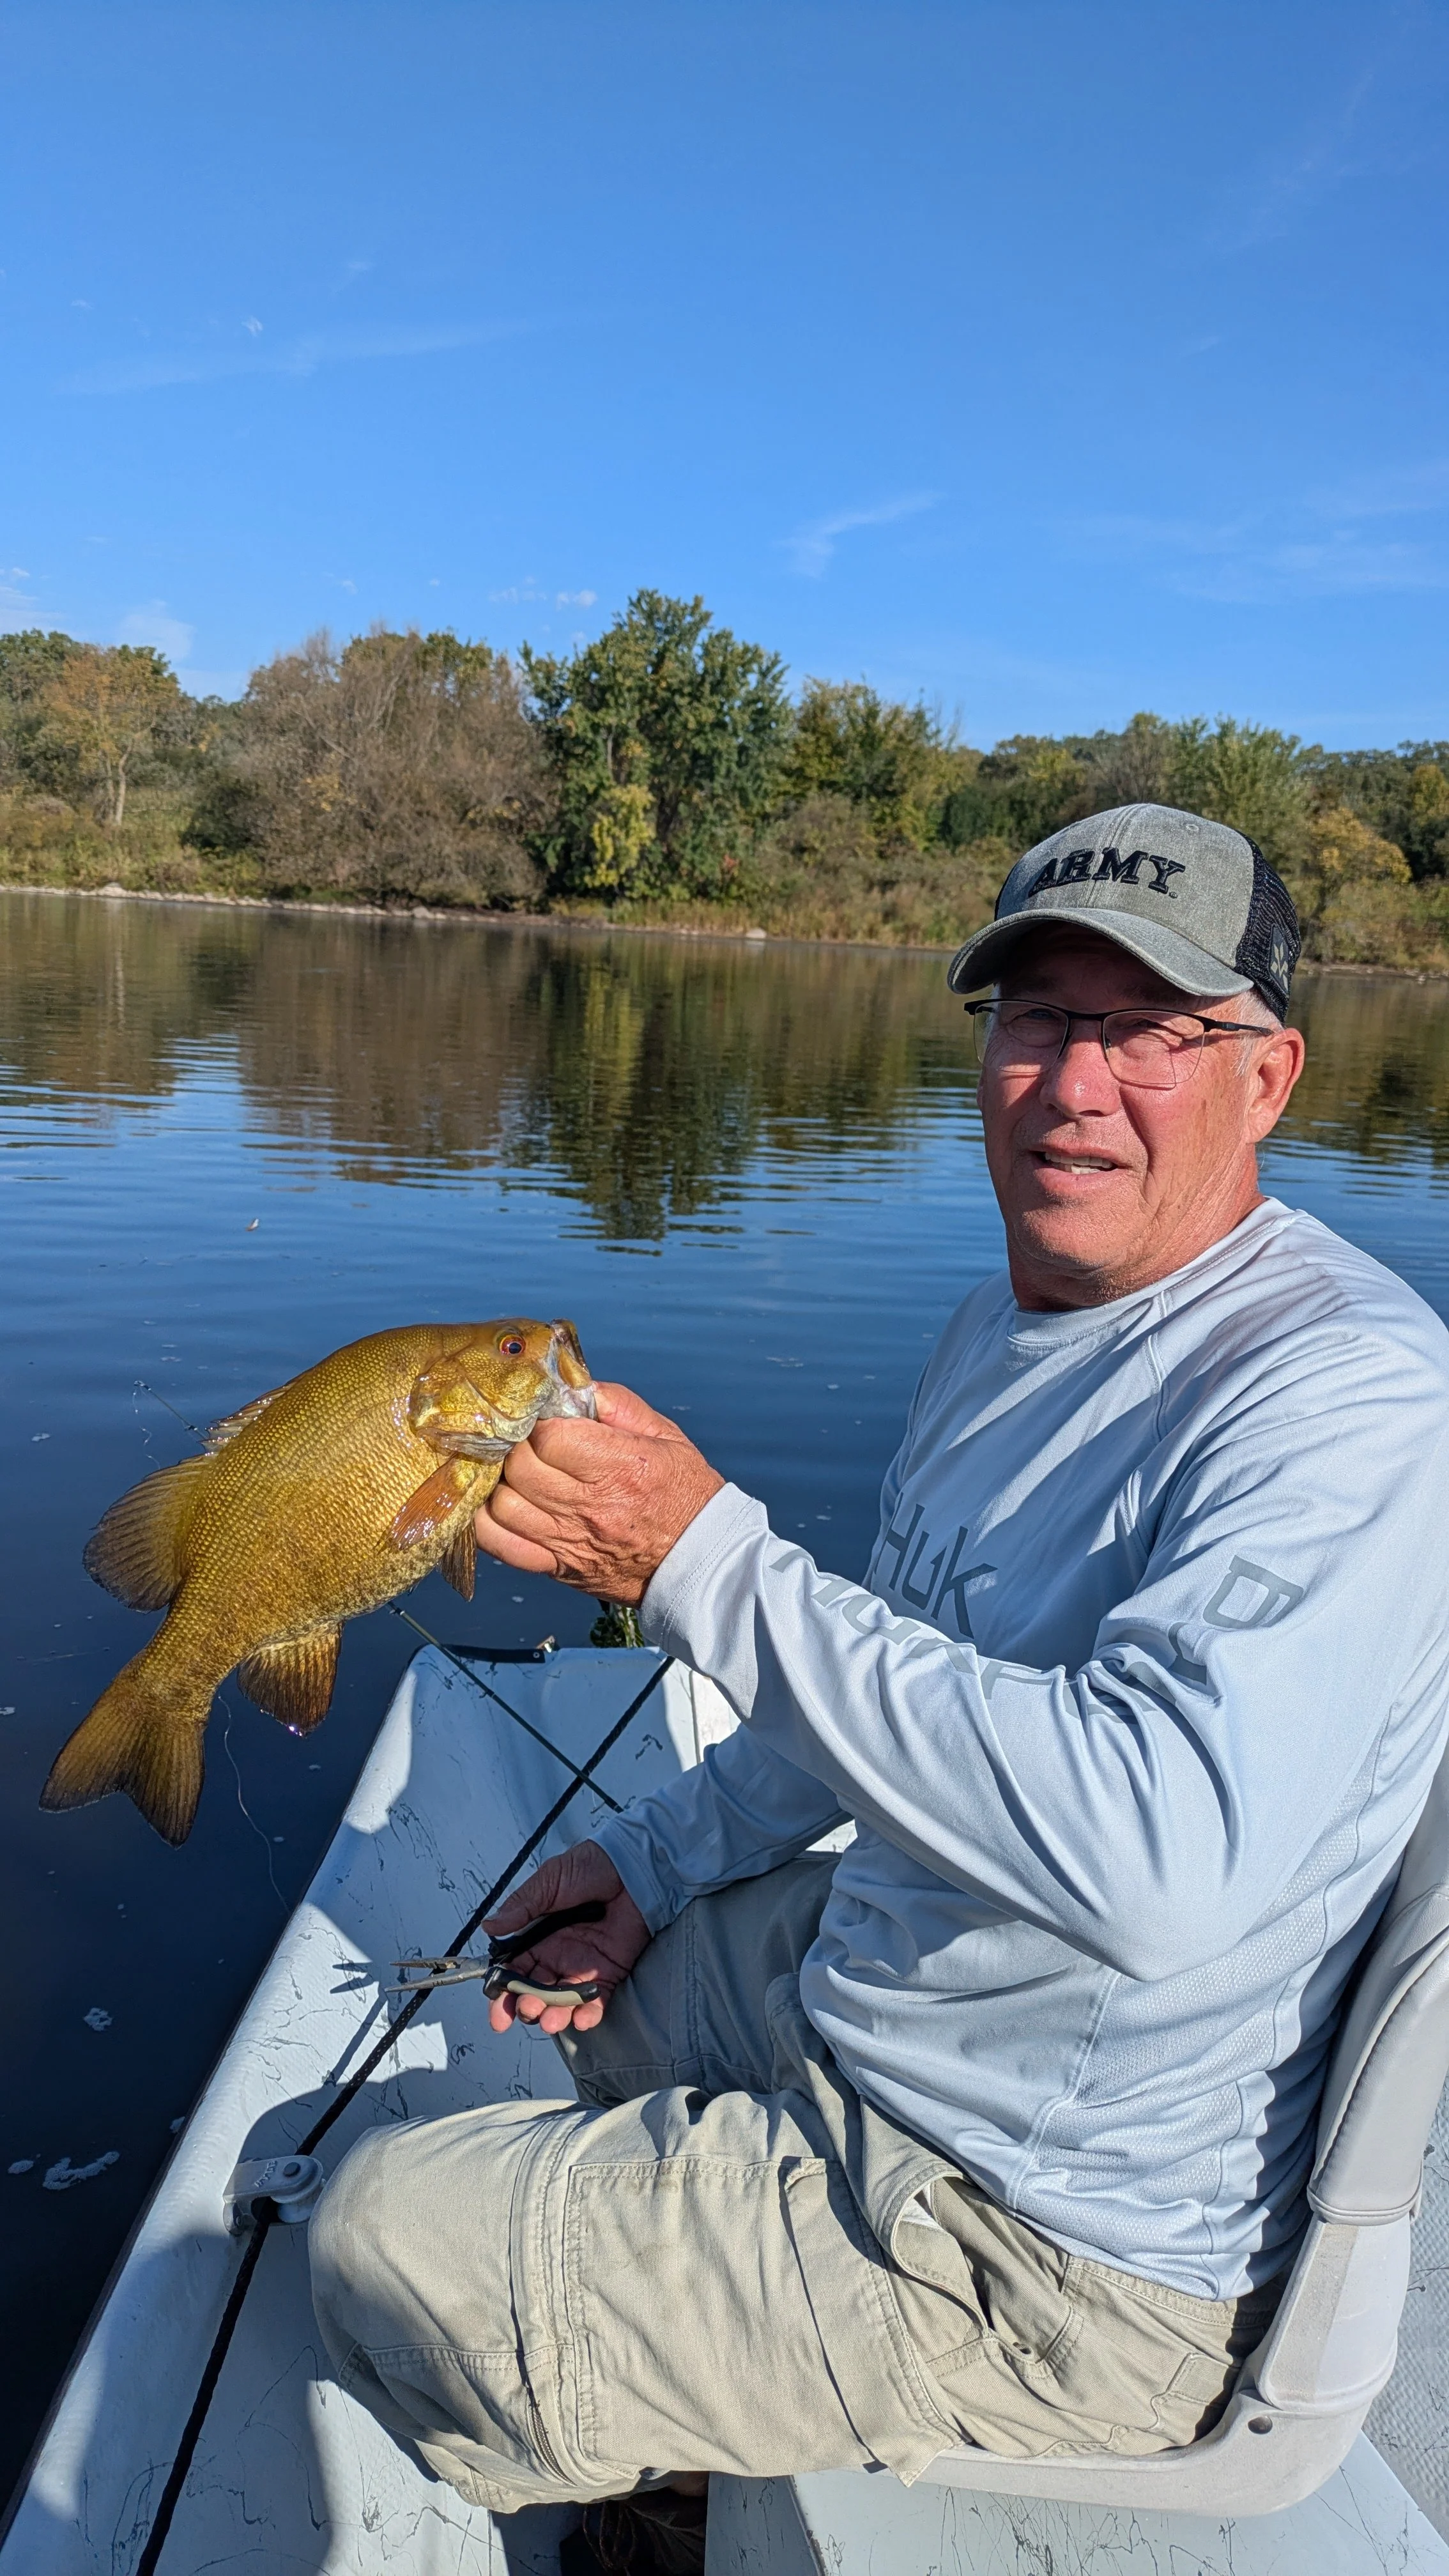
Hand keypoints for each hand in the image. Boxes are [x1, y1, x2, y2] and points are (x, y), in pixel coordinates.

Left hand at [475, 1381, 723, 1604]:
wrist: (700, 1561)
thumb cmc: (684, 1493)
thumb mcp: (665, 1435)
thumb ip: (616, 1404)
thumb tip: (570, 1384)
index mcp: (620, 1467)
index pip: (550, 1436)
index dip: (540, 1421)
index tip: (545, 1418)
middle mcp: (590, 1506)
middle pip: (519, 1467)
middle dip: (516, 1447)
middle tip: (527, 1441)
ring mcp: (568, 1541)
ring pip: (501, 1503)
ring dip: (500, 1481)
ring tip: (514, 1471)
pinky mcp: (556, 1567)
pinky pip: (499, 1544)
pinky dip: (487, 1521)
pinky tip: (499, 1503)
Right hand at [482, 1839, 650, 2035]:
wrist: (630, 1867)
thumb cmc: (589, 1867)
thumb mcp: (548, 1881)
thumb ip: (521, 1907)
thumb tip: (490, 1926)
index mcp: (536, 1937)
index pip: (513, 1970)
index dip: (502, 1990)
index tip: (496, 2003)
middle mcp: (556, 1956)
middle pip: (534, 1992)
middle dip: (526, 2006)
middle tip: (526, 2008)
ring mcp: (581, 1966)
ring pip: (561, 2002)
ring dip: (554, 2015)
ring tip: (550, 2019)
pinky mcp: (608, 1973)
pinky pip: (595, 2000)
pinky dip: (588, 2014)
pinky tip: (580, 2019)